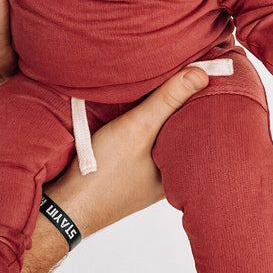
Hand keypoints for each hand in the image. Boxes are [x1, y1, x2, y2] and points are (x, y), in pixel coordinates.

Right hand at [45, 66, 209, 235]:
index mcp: (184, 166)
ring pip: (163, 130)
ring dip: (161, 109)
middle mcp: (171, 169)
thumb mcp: (137, 129)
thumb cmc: (103, 175)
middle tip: (187, 65)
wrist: (66, 207)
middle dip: (183, 99)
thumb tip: (202, 72)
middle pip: (182, 124)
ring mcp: (151, 169)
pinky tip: (138, 105)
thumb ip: (167, 100)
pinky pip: (146, 136)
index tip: (206, 64)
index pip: (201, 121)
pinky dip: (145, 120)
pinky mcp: (131, 165)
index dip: (203, 93)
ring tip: (164, 81)